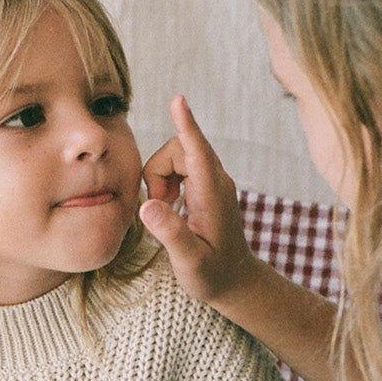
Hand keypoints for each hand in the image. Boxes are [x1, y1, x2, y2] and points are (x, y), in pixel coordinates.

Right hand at [140, 96, 259, 309]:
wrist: (234, 281)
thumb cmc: (212, 276)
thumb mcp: (189, 263)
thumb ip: (171, 234)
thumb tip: (147, 206)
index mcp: (212, 195)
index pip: (197, 151)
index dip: (186, 125)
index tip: (179, 99)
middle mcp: (216, 180)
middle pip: (178, 149)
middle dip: (157, 171)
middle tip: (158, 206)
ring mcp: (213, 180)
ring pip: (176, 155)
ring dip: (160, 177)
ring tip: (164, 208)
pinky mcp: (207, 184)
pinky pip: (180, 164)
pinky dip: (166, 180)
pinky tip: (170, 205)